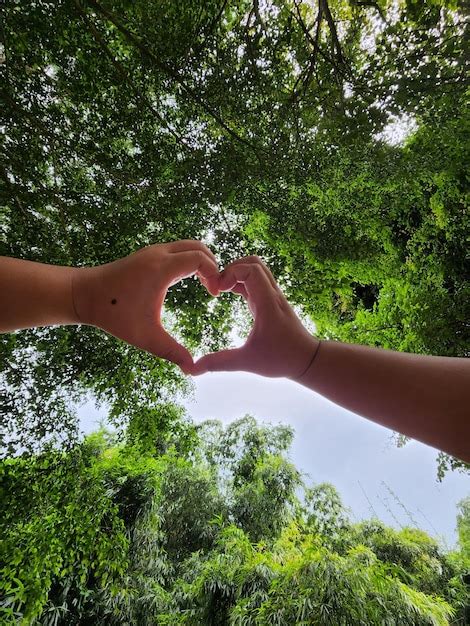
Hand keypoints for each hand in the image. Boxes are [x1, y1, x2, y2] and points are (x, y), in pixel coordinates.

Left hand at [72, 240, 219, 372]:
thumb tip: (192, 370)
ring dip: (201, 262)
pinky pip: (177, 250)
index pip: (200, 259)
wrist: (83, 295)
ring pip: (188, 246)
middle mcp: (158, 254)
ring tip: (206, 286)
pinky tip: (189, 282)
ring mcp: (152, 251)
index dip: (215, 274)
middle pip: (198, 246)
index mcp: (161, 268)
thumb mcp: (145, 337)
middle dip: (212, 265)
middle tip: (215, 289)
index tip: (215, 295)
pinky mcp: (148, 255)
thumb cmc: (113, 314)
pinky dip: (189, 260)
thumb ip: (171, 352)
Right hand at [191, 256, 318, 377]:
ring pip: (256, 269)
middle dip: (231, 268)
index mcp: (268, 304)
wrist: (308, 360)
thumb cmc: (281, 359)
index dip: (230, 273)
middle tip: (217, 287)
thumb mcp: (247, 362)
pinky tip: (228, 294)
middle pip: (253, 262)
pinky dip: (240, 282)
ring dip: (236, 274)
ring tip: (220, 290)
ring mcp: (273, 296)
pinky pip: (256, 281)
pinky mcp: (271, 301)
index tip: (217, 291)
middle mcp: (272, 295)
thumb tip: (193, 369)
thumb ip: (219, 363)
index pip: (251, 270)